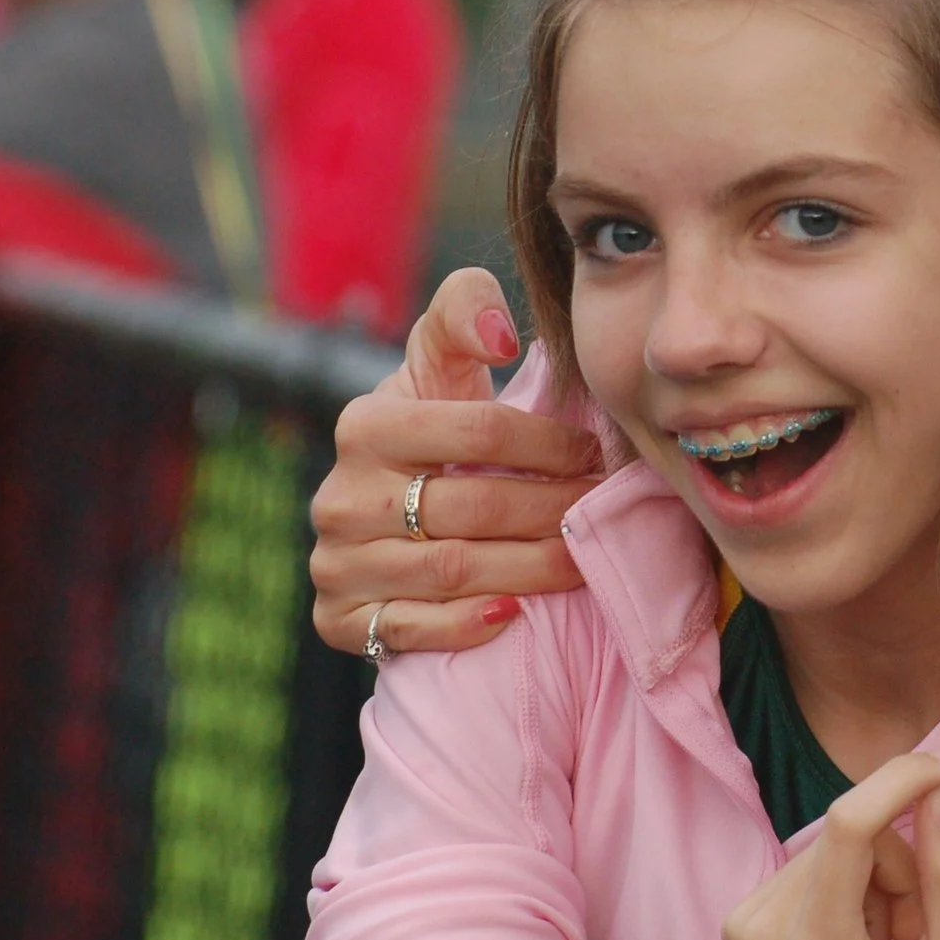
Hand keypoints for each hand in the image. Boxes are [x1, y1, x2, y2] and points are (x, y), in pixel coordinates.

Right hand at [308, 268, 602, 655]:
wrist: (384, 507)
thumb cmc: (432, 425)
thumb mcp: (440, 359)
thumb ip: (464, 309)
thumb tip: (499, 334)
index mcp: (365, 424)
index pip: (483, 431)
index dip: (553, 443)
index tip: (597, 452)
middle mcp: (339, 497)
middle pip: (477, 506)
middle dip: (556, 508)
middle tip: (605, 508)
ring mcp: (335, 563)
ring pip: (454, 570)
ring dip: (533, 567)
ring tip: (584, 555)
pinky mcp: (338, 621)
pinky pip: (409, 630)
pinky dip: (467, 624)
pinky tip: (515, 611)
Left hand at [723, 751, 939, 939]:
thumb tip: (937, 788)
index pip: (849, 822)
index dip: (901, 778)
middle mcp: (764, 931)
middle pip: (852, 834)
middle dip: (898, 865)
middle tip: (909, 934)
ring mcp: (744, 926)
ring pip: (833, 845)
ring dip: (873, 882)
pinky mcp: (740, 920)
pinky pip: (811, 863)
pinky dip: (845, 891)